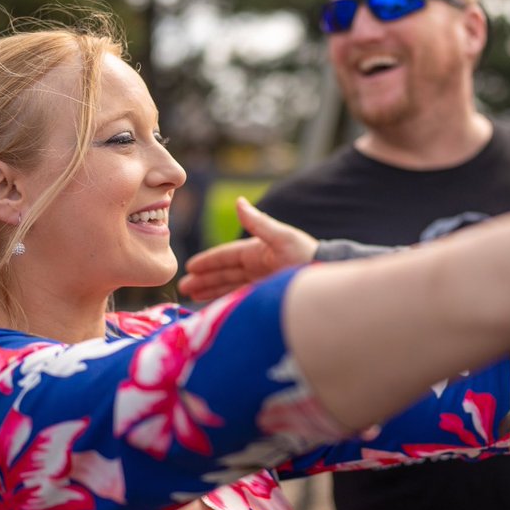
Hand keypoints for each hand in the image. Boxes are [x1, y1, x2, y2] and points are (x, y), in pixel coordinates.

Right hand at [178, 198, 317, 300]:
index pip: (226, 257)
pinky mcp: (266, 296)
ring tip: (193, 298)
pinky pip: (240, 299)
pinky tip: (214, 308)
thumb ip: (258, 223)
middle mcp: (257, 267)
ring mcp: (261, 283)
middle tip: (184, 287)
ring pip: (230, 287)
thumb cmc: (307, 256)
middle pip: (224, 273)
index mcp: (257, 252)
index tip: (190, 267)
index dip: (208, 261)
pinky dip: (226, 302)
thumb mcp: (282, 238)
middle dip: (204, 279)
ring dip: (211, 291)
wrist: (325, 281)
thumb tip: (239, 201)